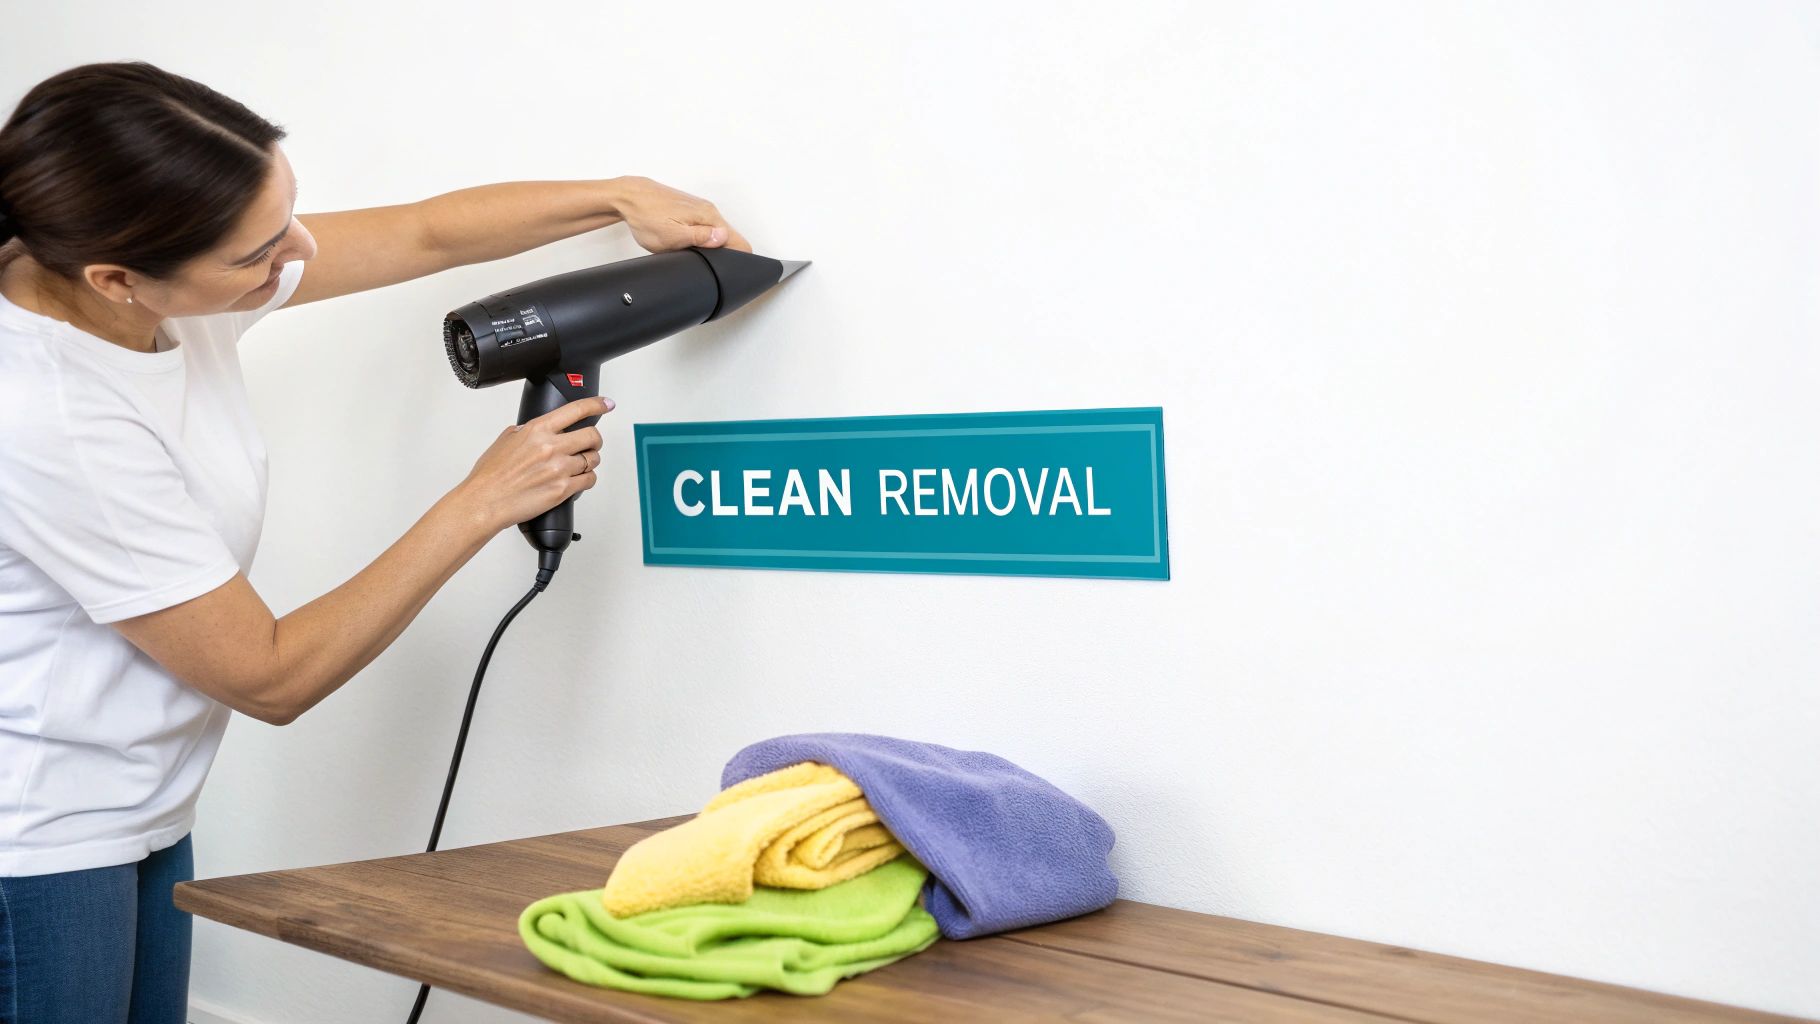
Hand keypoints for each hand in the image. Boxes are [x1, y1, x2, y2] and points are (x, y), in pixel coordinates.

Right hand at [453, 395, 612, 532]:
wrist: (485, 502)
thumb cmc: (491, 475)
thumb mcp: (506, 439)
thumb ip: (528, 431)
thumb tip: (540, 429)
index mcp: (538, 430)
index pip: (576, 410)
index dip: (596, 405)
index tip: (606, 404)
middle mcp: (551, 447)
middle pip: (593, 436)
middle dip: (594, 440)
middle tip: (590, 443)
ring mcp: (559, 469)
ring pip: (593, 459)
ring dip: (589, 461)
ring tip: (577, 465)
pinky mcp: (563, 489)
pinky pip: (589, 480)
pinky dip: (586, 479)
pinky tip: (576, 479)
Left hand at [608, 176, 751, 252]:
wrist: (629, 197)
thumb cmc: (646, 216)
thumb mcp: (672, 235)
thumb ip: (701, 237)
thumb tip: (724, 237)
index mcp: (709, 217)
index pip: (739, 242)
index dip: (737, 260)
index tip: (727, 272)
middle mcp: (709, 211)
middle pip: (729, 239)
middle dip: (722, 255)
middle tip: (702, 264)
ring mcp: (700, 210)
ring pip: (716, 234)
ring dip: (708, 247)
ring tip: (692, 254)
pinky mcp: (691, 211)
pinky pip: (704, 228)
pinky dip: (699, 239)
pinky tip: (685, 244)